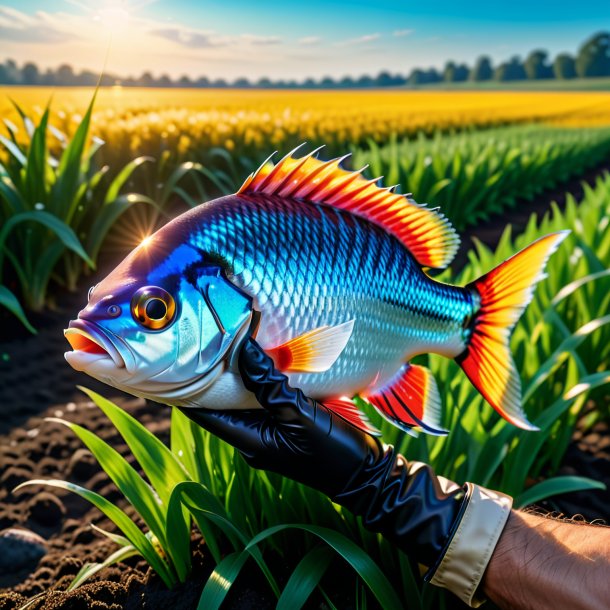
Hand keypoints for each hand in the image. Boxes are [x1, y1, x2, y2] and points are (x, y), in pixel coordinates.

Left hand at [181, 338, 469, 568]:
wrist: (366, 476)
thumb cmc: (333, 451)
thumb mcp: (301, 415)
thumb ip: (270, 384)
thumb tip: (244, 349)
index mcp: (250, 440)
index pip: (205, 411)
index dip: (189, 386)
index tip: (179, 357)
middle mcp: (255, 438)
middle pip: (224, 402)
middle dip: (217, 373)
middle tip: (210, 339)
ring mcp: (272, 434)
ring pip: (246, 399)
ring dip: (241, 375)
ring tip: (233, 342)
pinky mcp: (288, 427)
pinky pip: (267, 400)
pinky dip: (263, 381)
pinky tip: (268, 360)